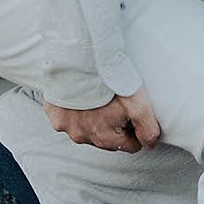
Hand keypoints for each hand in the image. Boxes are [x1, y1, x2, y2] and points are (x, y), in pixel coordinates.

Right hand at [43, 89, 160, 152]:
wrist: (78, 58)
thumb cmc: (108, 80)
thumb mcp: (137, 103)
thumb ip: (147, 128)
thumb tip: (150, 144)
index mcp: (104, 138)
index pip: (130, 145)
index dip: (136, 128)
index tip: (132, 110)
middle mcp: (82, 137)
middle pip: (108, 138)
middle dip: (115, 124)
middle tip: (116, 101)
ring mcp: (65, 126)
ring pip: (87, 128)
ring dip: (94, 117)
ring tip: (98, 95)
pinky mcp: (53, 113)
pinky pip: (67, 117)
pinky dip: (75, 109)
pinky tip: (81, 94)